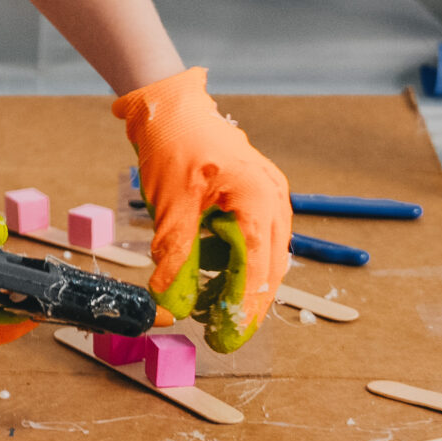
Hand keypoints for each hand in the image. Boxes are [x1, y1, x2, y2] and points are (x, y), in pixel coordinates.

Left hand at [113, 69, 290, 351]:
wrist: (169, 104)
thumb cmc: (174, 144)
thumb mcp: (171, 205)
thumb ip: (175, 254)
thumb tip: (167, 299)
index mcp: (260, 198)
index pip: (259, 267)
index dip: (243, 306)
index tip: (227, 336)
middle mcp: (274, 199)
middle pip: (269, 267)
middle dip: (245, 302)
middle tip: (221, 334)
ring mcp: (268, 196)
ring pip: (262, 255)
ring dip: (236, 281)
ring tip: (204, 303)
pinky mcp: (254, 197)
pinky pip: (251, 238)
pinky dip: (231, 259)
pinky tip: (204, 269)